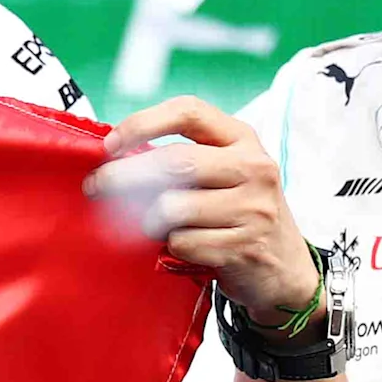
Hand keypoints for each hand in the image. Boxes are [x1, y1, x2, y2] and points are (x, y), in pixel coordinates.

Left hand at [88, 96, 319, 321]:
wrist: (286, 269)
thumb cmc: (239, 212)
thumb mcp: (225, 173)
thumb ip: (183, 159)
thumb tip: (115, 157)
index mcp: (243, 139)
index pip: (189, 112)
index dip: (143, 123)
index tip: (110, 144)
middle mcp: (253, 168)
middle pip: (174, 162)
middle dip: (124, 175)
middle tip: (96, 186)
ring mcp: (253, 208)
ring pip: (172, 207)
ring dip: (150, 219)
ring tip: (157, 225)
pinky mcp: (245, 247)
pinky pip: (183, 242)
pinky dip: (172, 247)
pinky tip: (185, 246)